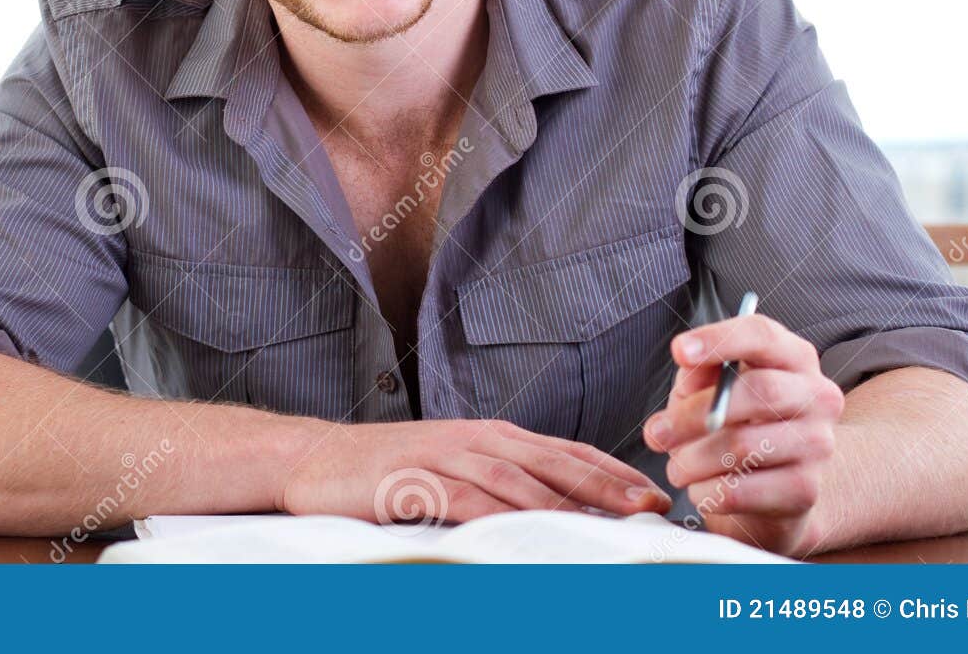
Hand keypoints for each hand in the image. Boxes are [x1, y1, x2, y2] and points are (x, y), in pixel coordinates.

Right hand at [277, 418, 673, 523]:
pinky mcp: (414, 479)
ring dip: (565, 501)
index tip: (652, 494)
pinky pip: (466, 498)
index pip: (564, 449)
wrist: (315, 460)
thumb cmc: (385, 470)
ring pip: (517, 477)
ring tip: (604, 522)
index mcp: (490, 435)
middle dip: (606, 483)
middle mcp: (475, 439)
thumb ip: (499, 487)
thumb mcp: (452, 470)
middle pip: (552, 460)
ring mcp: (445, 456)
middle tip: (649, 505)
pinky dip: (500, 514)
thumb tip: (556, 516)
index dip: (611, 470)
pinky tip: (528, 531)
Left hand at [643, 312, 845, 556]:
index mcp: (793, 357)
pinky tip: (701, 489)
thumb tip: (690, 370)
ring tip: (676, 468)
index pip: (762, 335)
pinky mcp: (806, 489)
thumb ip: (699, 373)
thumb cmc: (740, 424)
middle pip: (758, 391)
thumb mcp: (714, 388)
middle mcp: (816, 396)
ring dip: (693, 460)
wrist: (781, 486)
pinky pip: (743, 489)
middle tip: (657, 434)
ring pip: (744, 445)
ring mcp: (818, 444)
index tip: (680, 351)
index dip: (719, 339)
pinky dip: (708, 491)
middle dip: (694, 414)